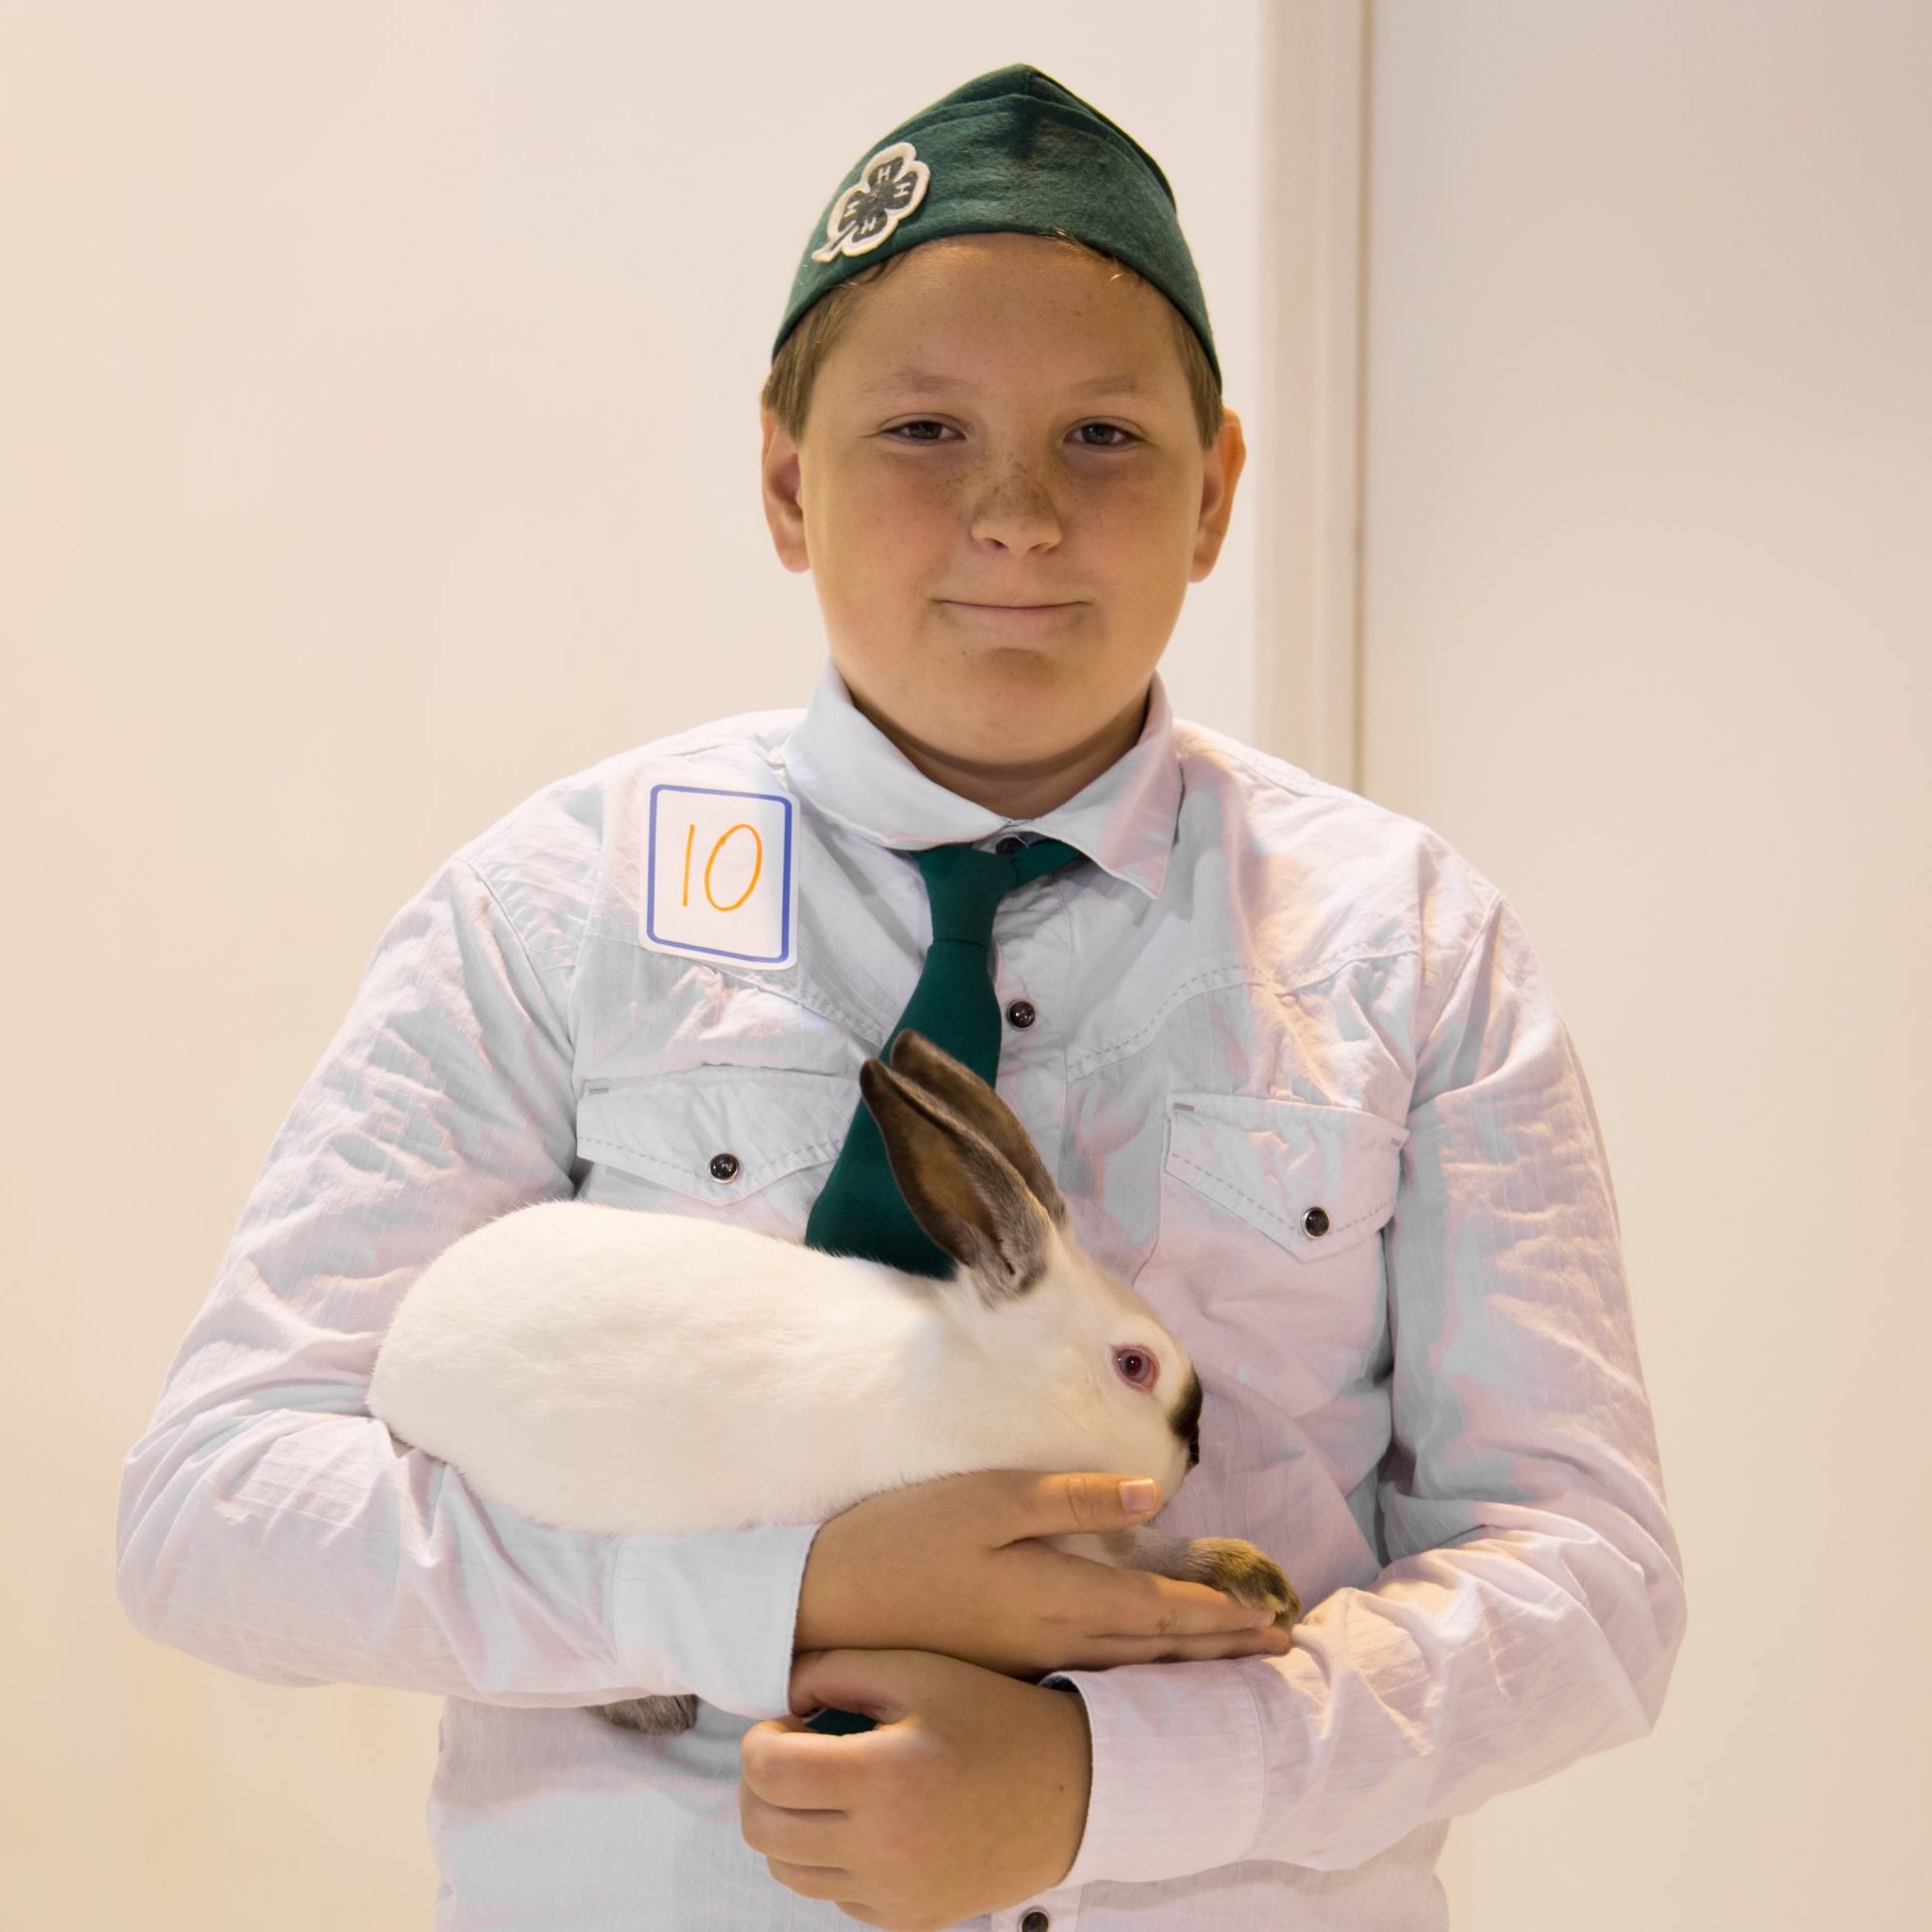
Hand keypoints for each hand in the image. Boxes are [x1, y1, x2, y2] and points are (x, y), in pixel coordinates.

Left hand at [741, 1646, 1090, 1930]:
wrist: (1071, 1791)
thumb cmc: (991, 1717)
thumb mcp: (918, 1670)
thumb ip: (836, 1668)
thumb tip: (783, 1693)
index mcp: (883, 1777)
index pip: (766, 1773)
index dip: (759, 1740)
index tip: (787, 1723)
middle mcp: (882, 1847)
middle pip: (762, 1829)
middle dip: (763, 1785)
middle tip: (796, 1752)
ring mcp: (893, 1893)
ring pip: (788, 1870)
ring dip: (790, 1824)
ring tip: (830, 1786)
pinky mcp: (906, 1919)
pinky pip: (833, 1894)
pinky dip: (830, 1859)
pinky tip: (867, 1820)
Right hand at [796, 1467, 1293, 1676]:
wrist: (823, 1603)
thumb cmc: (904, 1538)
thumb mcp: (988, 1498)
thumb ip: (1070, 1498)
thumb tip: (1152, 1500)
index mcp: (1058, 1599)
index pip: (1159, 1612)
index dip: (1218, 1614)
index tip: (1271, 1616)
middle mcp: (1053, 1643)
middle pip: (1154, 1651)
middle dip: (1219, 1649)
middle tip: (1277, 1649)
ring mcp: (1026, 1664)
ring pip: (1126, 1669)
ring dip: (1183, 1663)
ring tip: (1228, 1661)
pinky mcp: (1001, 1667)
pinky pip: (1092, 1675)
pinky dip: (1135, 1671)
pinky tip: (1141, 1667)